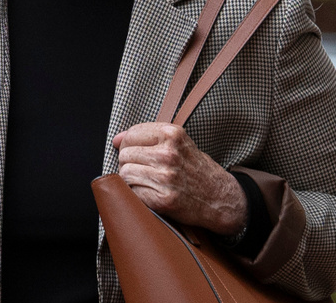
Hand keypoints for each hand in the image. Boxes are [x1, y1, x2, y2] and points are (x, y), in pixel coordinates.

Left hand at [112, 122, 246, 236]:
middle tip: (144, 169)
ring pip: (125, 173)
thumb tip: (116, 139)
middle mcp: (169, 154)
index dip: (129, 144)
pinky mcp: (163, 200)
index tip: (136, 151)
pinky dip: (138, 193)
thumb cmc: (194, 167)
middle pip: (125, 155)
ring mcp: (166, 177)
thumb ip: (148, 136)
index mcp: (172, 134)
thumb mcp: (178, 142)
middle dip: (129, 162)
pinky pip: (132, 192)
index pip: (131, 135)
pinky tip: (152, 192)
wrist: (218, 196)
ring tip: (148, 180)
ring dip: (132, 179)